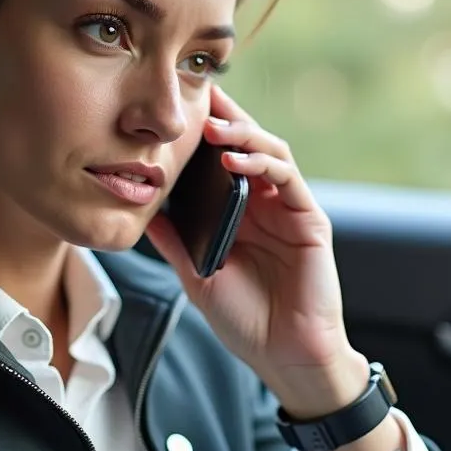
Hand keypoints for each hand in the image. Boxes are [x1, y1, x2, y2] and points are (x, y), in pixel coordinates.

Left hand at [145, 85, 369, 418]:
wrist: (285, 357)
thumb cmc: (246, 320)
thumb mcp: (196, 276)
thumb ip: (174, 242)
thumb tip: (141, 212)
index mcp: (239, 214)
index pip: (221, 161)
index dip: (204, 133)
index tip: (175, 108)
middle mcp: (265, 204)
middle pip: (246, 145)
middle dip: (224, 117)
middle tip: (196, 94)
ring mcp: (288, 209)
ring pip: (270, 152)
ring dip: (241, 136)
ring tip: (210, 128)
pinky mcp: (309, 220)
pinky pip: (287, 179)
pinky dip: (261, 164)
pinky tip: (233, 161)